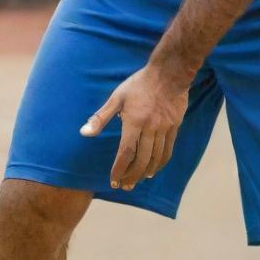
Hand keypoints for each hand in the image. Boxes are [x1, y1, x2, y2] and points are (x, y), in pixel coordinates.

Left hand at [79, 63, 188, 190]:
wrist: (169, 73)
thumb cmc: (140, 84)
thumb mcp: (117, 97)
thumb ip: (101, 117)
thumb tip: (84, 132)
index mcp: (134, 122)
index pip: (125, 153)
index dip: (119, 170)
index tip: (113, 181)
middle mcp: (150, 129)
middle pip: (142, 160)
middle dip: (132, 176)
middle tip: (125, 186)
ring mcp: (164, 129)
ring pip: (156, 158)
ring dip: (146, 172)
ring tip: (138, 180)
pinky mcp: (174, 127)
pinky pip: (168, 150)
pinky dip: (161, 163)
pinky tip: (155, 168)